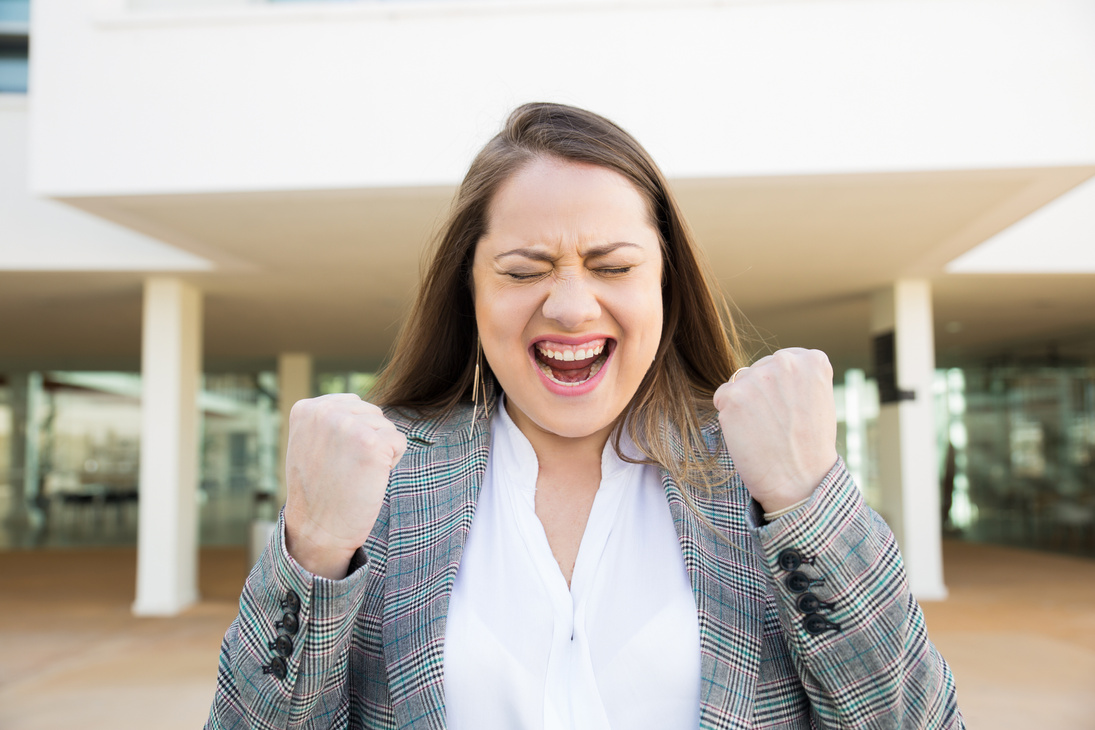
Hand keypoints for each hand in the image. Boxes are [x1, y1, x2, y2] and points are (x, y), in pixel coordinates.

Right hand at [283, 394, 406, 578]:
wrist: (319, 529)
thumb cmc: (319, 490)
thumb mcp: (310, 443)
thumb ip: (329, 420)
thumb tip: (362, 406)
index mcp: (307, 409)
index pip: (353, 405)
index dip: (353, 435)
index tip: (333, 459)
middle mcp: (325, 411)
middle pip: (373, 414)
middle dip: (368, 440)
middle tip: (345, 470)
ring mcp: (348, 426)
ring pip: (387, 427)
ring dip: (380, 452)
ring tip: (354, 475)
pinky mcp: (372, 443)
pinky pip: (399, 442)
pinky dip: (391, 463)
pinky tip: (368, 479)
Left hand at [713, 348, 837, 513]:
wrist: (798, 482)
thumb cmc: (809, 446)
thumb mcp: (818, 400)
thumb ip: (797, 378)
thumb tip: (767, 370)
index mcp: (812, 361)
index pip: (785, 361)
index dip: (784, 388)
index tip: (792, 410)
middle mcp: (785, 362)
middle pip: (760, 370)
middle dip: (763, 394)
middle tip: (778, 424)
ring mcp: (757, 377)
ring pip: (740, 383)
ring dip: (745, 403)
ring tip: (765, 430)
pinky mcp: (732, 396)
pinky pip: (723, 397)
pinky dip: (730, 416)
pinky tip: (749, 434)